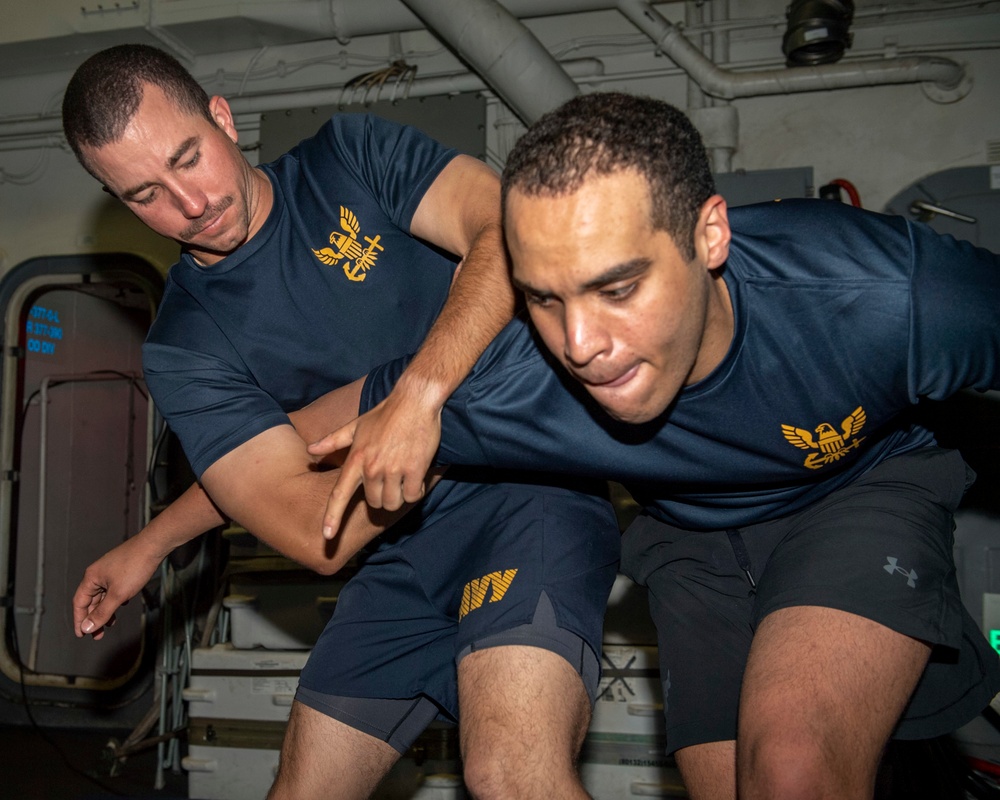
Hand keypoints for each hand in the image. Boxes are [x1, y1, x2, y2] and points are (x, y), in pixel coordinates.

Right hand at [72, 535, 163, 639]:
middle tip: (98, 635)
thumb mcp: (118, 594)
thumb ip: (102, 612)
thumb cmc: (135, 567)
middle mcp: (98, 573)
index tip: (81, 635)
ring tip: (111, 623)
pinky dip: (115, 599)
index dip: (79, 620)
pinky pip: (114, 588)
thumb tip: (87, 627)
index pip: (79, 603)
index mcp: (91, 577)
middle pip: (91, 600)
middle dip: (94, 618)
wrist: (154, 545)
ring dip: (105, 610)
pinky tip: (122, 605)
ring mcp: (110, 571)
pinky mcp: (122, 569)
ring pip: (103, 595)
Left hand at [308, 390, 440, 538]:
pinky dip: (415, 491)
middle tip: (390, 478)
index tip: (327, 536)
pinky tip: (416, 477)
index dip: (332, 517)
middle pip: (374, 502)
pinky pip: (412, 496)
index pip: (339, 494)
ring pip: (393, 503)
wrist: (415, 400)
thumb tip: (310, 450)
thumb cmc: (386, 412)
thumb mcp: (356, 425)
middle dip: (382, 496)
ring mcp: (393, 469)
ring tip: (403, 477)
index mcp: (355, 458)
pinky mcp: (414, 469)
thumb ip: (333, 441)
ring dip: (399, 496)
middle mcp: (372, 467)